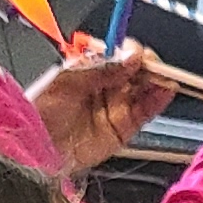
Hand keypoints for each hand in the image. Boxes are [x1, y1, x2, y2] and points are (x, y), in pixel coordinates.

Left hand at [26, 39, 179, 169]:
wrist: (37, 149)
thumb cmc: (40, 114)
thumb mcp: (67, 81)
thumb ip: (101, 69)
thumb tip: (130, 57)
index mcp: (87, 71)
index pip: (116, 55)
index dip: (128, 53)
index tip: (136, 53)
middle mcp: (103, 87)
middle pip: (135, 71)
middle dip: (147, 66)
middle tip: (152, 65)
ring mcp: (115, 107)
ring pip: (144, 90)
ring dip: (157, 81)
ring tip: (163, 77)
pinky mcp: (124, 128)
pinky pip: (146, 111)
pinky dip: (159, 100)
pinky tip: (165, 90)